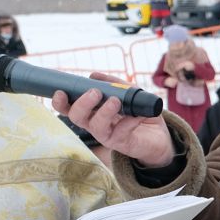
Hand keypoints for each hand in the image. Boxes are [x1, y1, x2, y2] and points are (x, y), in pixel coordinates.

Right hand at [52, 71, 175, 167]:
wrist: (159, 136)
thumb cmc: (139, 113)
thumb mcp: (128, 94)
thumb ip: (113, 84)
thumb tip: (93, 75)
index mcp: (92, 112)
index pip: (69, 108)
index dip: (60, 102)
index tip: (60, 92)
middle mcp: (95, 125)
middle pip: (77, 118)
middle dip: (82, 104)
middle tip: (94, 92)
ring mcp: (108, 136)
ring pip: (96, 127)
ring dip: (103, 112)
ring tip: (114, 101)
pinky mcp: (122, 144)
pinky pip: (122, 131)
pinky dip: (130, 120)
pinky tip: (139, 114)